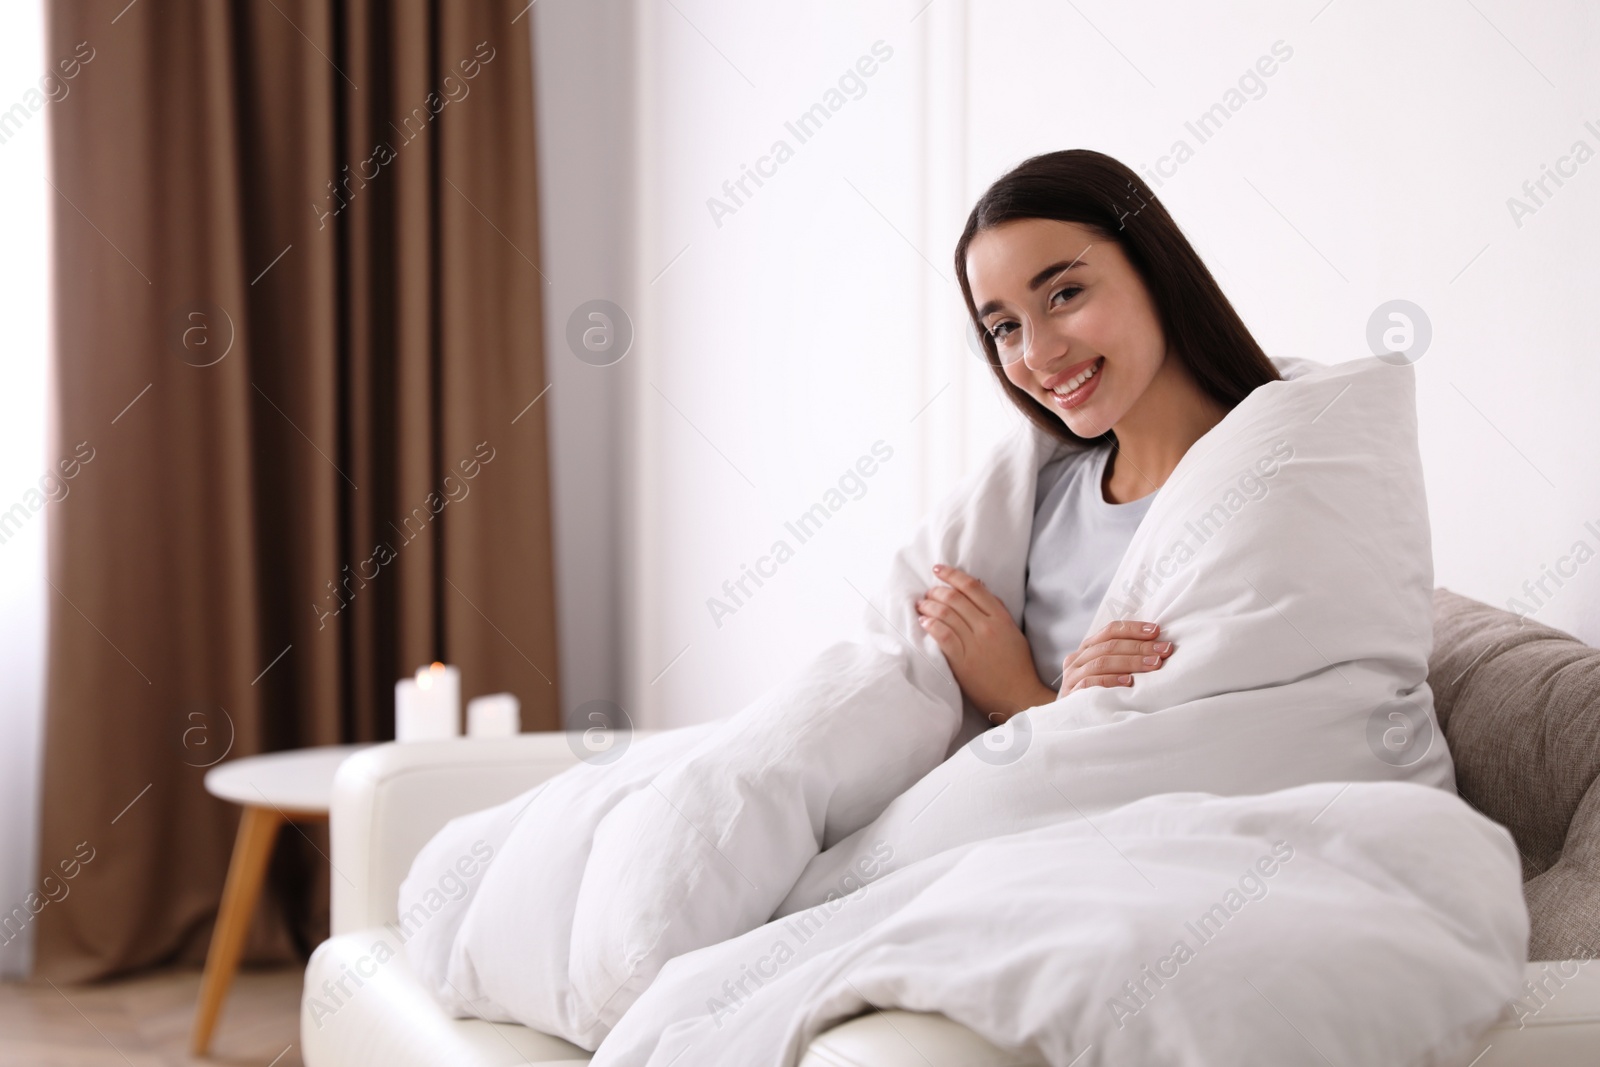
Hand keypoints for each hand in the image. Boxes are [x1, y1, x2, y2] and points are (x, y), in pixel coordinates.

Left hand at [916, 564, 1055, 722]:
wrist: (1018, 695)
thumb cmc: (1017, 664)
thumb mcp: (1013, 632)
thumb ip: (997, 609)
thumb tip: (979, 586)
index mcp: (1000, 617)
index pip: (972, 587)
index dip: (952, 575)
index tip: (938, 569)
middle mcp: (986, 627)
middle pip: (955, 598)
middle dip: (936, 591)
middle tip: (927, 592)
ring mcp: (974, 643)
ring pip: (946, 615)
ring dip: (928, 606)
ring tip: (920, 605)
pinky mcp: (962, 661)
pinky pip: (943, 636)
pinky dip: (931, 625)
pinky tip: (923, 622)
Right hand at [1059, 620, 1174, 692]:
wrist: (1073, 719)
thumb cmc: (1098, 693)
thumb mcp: (1107, 671)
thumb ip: (1122, 657)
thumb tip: (1157, 646)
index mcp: (1087, 648)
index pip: (1110, 630)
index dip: (1134, 629)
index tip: (1156, 631)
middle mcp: (1077, 659)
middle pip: (1110, 646)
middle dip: (1140, 647)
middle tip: (1163, 650)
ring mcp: (1072, 676)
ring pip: (1102, 662)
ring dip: (1131, 661)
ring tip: (1153, 664)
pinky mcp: (1071, 693)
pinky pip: (1090, 683)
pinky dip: (1111, 680)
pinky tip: (1128, 681)